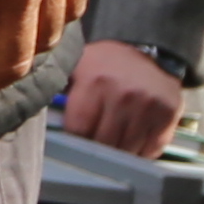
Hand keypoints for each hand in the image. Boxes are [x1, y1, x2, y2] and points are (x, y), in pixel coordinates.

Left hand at [57, 39, 190, 157]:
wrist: (150, 51)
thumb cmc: (105, 65)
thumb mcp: (77, 66)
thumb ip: (58, 87)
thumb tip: (34, 109)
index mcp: (94, 82)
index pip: (78, 130)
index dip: (75, 138)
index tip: (75, 137)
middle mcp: (123, 95)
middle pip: (103, 143)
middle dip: (96, 147)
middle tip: (94, 141)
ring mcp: (149, 106)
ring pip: (127, 151)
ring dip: (118, 153)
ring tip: (114, 141)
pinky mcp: (169, 115)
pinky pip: (151, 150)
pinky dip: (141, 151)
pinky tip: (134, 140)